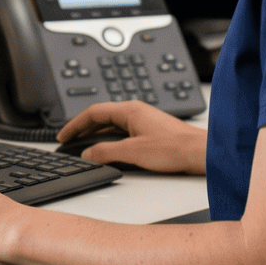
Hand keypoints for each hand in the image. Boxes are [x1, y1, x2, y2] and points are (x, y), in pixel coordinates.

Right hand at [58, 101, 208, 174]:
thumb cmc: (175, 148)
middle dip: (83, 129)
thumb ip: (106, 152)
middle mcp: (137, 112)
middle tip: (69, 141)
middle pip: (102, 117)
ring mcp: (145, 122)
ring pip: (113, 126)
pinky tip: (109, 151)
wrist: (201, 153)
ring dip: (96, 135)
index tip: (63, 136)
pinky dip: (110, 140)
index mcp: (130, 110)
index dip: (75, 125)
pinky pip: (123, 132)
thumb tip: (88, 154)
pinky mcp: (152, 132)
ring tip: (84, 147)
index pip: (94, 113)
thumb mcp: (133, 152)